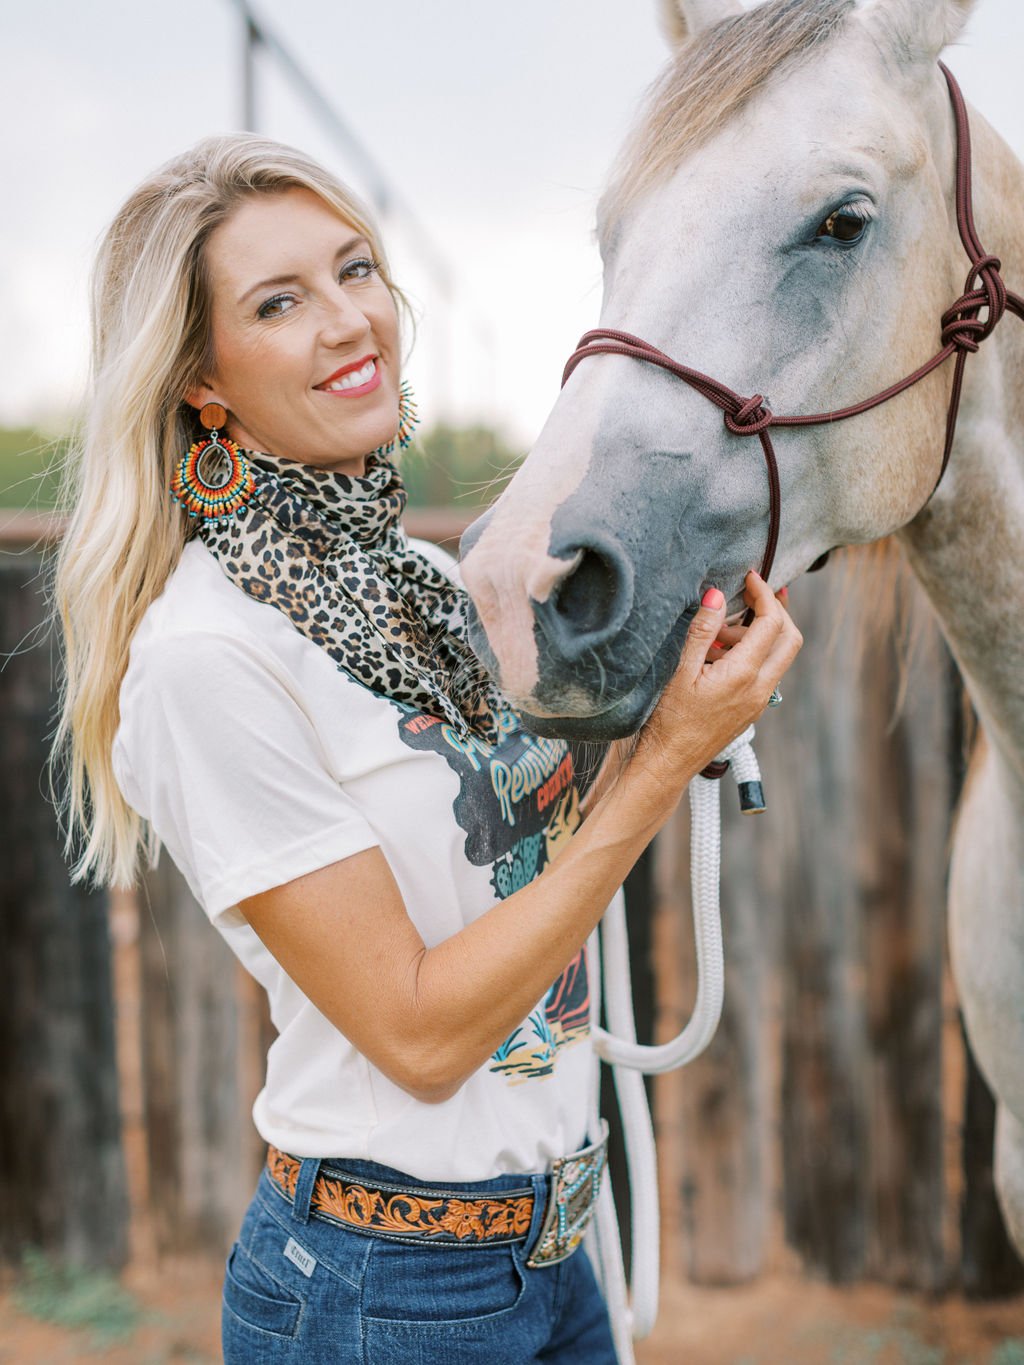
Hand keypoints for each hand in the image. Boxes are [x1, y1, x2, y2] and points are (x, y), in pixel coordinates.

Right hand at [630, 571, 801, 784]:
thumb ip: (702, 630)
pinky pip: (765, 672)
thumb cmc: (668, 719)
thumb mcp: (680, 670)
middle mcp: (761, 688)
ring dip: (759, 634)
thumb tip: (717, 593)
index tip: (750, 577)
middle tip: (751, 595)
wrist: (669, 762)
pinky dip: (753, 653)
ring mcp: (759, 701)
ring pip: (778, 656)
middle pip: (790, 638)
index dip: (764, 594)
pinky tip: (720, 654)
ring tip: (718, 633)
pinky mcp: (752, 709)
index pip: (771, 622)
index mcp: (745, 674)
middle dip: (776, 611)